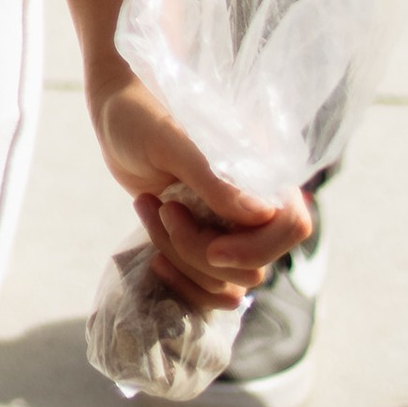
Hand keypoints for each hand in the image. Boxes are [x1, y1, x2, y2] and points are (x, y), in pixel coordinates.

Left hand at [94, 71, 310, 309]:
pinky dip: (181, 282)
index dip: (255, 247)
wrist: (115, 118)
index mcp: (260, 171)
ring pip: (228, 283)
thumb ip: (214, 177)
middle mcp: (254, 206)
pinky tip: (154, 256)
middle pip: (253, 265)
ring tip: (149, 210)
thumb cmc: (142, 115)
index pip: (292, 225)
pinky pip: (210, 290)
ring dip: (181, 259)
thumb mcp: (171, 140)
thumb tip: (263, 213)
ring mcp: (230, 230)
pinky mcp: (205, 246)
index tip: (211, 247)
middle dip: (198, 250)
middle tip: (165, 210)